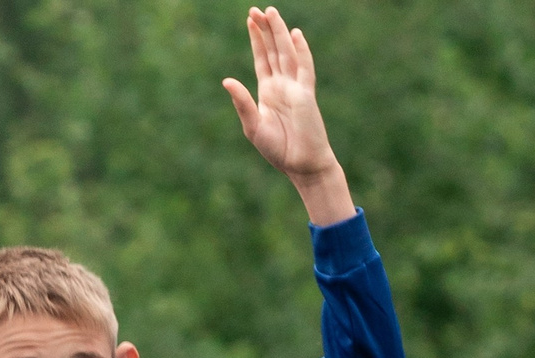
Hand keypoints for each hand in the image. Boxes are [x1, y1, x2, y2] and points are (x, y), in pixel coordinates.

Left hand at [222, 8, 355, 225]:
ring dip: (279, 34)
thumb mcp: (253, 127)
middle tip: (257, 9)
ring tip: (271, 13)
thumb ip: (242, 103)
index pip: (262, 59)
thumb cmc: (278, 151)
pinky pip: (304, 69)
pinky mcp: (307, 95)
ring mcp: (295, 88)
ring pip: (287, 54)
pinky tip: (296, 35)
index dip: (256, 39)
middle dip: (266, 30)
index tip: (250, 20)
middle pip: (274, 51)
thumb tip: (227, 80)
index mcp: (268, 92)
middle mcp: (282, 86)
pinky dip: (301, 51)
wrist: (302, 165)